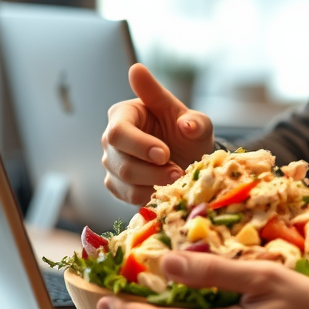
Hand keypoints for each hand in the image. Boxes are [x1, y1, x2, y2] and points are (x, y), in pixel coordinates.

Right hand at [101, 64, 215, 204]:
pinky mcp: (115, 183)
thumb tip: (187, 126)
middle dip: (152, 170)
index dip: (140, 146)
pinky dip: (151, 194)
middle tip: (177, 172)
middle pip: (120, 160)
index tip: (164, 155)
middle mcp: (111, 137)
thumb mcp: (198, 123)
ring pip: (124, 179)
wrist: (188, 157)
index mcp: (125, 113)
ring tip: (176, 176)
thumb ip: (196, 121)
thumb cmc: (188, 134)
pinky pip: (129, 194)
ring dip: (155, 182)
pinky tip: (166, 185)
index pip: (118, 131)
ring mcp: (111, 161)